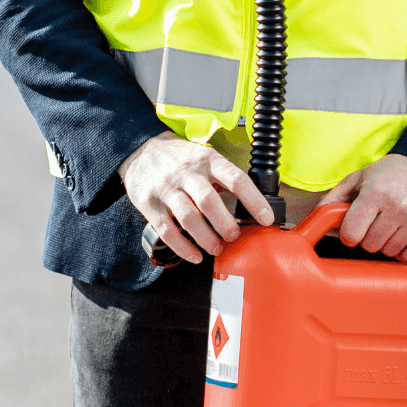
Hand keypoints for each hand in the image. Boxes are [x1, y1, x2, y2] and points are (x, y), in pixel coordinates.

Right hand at [119, 133, 274, 264]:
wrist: (140, 150)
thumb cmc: (178, 158)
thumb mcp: (204, 156)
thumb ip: (223, 177)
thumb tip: (250, 205)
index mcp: (207, 159)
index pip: (235, 179)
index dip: (254, 200)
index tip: (266, 218)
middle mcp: (187, 173)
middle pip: (209, 202)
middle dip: (226, 225)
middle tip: (234, 237)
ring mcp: (166, 188)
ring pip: (188, 218)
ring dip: (206, 239)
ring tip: (217, 248)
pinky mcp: (149, 203)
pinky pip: (167, 230)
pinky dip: (183, 248)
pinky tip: (195, 255)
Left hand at [324, 154, 406, 262]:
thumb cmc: (392, 173)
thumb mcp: (360, 177)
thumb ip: (335, 197)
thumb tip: (316, 216)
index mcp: (376, 192)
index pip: (351, 233)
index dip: (348, 234)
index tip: (353, 230)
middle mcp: (398, 206)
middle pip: (370, 245)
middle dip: (368, 237)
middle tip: (376, 223)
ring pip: (389, 252)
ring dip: (386, 244)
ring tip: (392, 225)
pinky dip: (405, 251)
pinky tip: (404, 236)